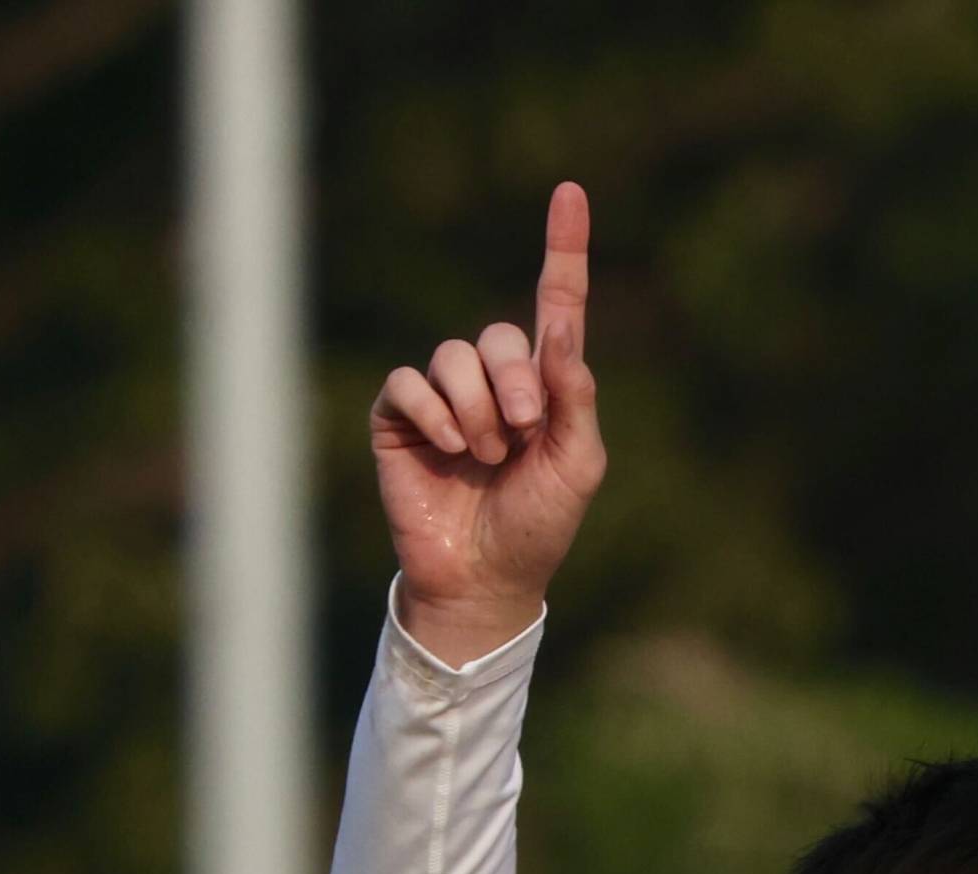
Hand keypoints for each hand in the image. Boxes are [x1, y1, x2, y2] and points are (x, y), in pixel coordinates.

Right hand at [372, 180, 610, 665]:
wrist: (484, 578)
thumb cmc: (538, 525)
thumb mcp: (577, 465)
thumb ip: (574, 396)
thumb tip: (561, 328)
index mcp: (546, 386)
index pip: (556, 303)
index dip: (564, 247)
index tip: (571, 191)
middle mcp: (493, 381)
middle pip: (501, 335)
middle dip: (516, 381)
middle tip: (523, 431)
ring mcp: (443, 396)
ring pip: (454, 355)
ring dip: (476, 407)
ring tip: (485, 455)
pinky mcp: (399, 417)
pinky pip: (410, 382)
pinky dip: (434, 412)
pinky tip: (448, 448)